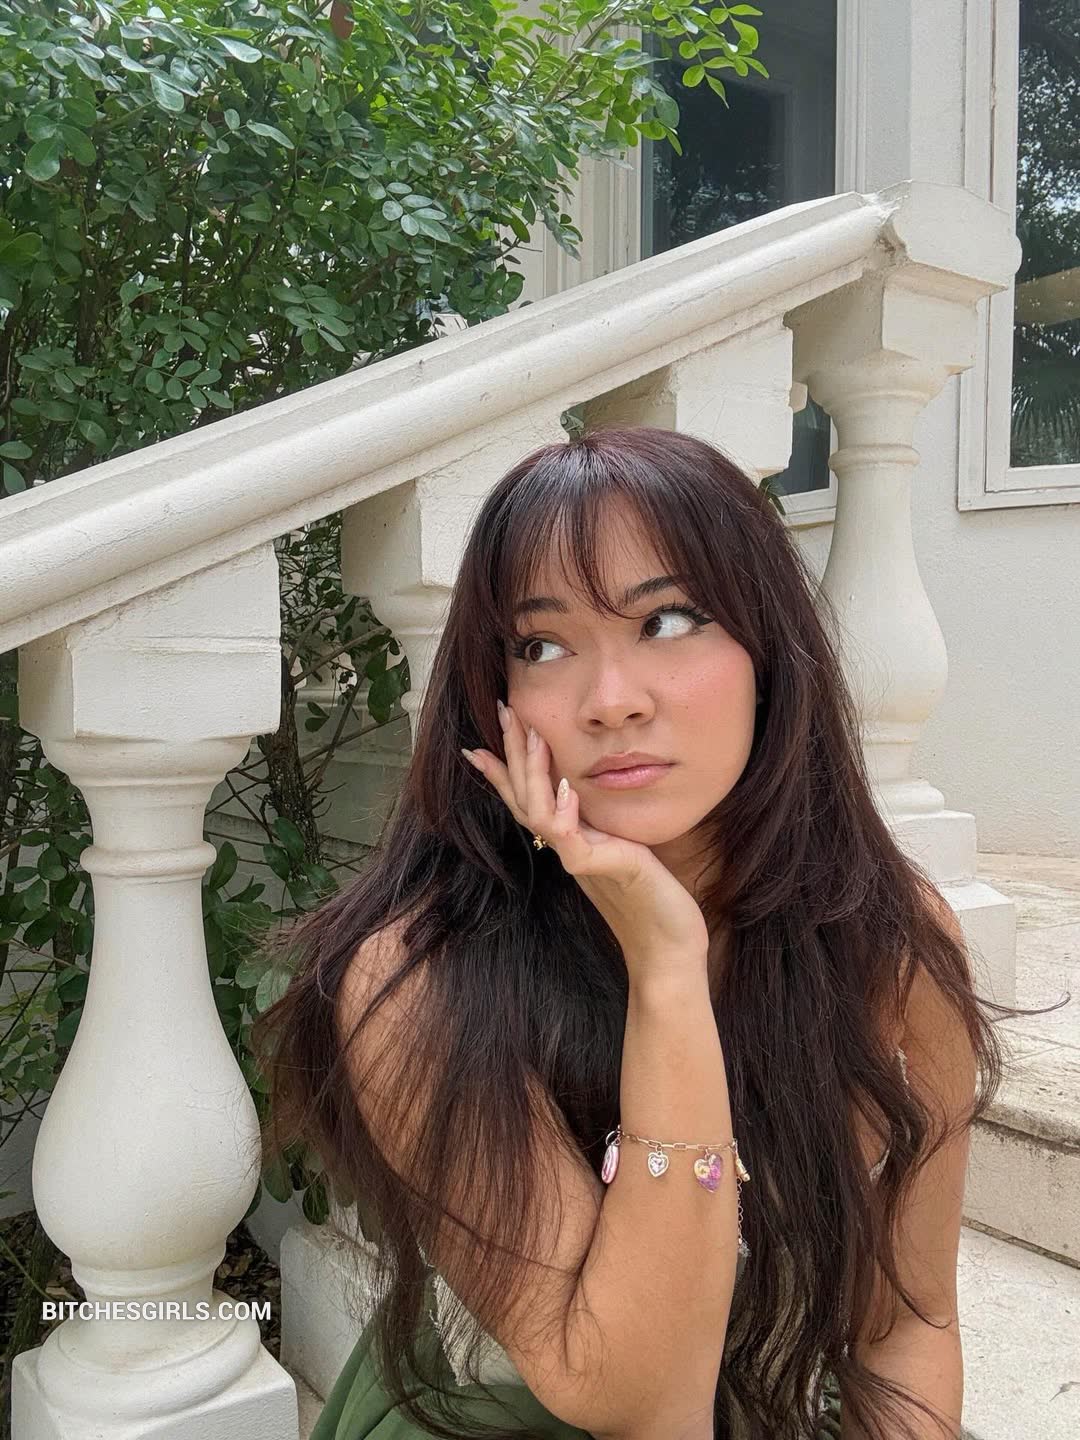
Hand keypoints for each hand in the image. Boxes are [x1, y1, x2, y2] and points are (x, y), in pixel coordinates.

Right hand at [462, 702, 709, 987]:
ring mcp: (583, 862)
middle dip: (513, 754)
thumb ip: (607, 829)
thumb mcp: (629, 850)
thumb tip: (595, 802)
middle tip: (503, 711)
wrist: (671, 953)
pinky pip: (572, 841)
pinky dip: (563, 812)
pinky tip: (564, 786)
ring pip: (540, 814)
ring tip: (531, 734)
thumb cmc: (657, 902)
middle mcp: (569, 851)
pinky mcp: (605, 872)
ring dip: (534, 772)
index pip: (528, 800)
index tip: (479, 743)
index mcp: (573, 842)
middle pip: (525, 798)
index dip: (503, 773)